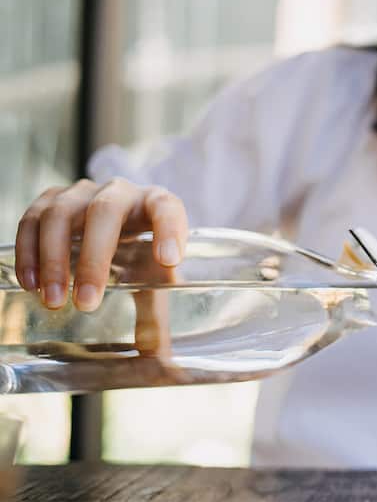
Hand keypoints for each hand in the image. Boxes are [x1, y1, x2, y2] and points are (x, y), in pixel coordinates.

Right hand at [15, 178, 187, 310]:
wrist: (116, 226)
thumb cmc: (141, 254)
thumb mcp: (154, 279)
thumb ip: (157, 315)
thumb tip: (161, 362)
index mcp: (156, 205)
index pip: (168, 208)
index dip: (170, 230)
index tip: (168, 261)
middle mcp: (121, 192)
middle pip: (105, 212)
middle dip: (93, 259)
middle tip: (86, 303)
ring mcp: (83, 192)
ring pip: (61, 213)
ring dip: (54, 259)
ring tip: (54, 300)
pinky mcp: (52, 199)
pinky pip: (33, 218)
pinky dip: (28, 251)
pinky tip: (30, 284)